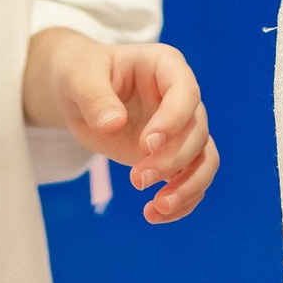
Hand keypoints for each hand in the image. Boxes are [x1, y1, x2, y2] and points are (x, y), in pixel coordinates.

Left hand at [23, 28, 217, 224]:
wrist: (78, 92)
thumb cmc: (80, 73)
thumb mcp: (78, 77)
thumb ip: (95, 97)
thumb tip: (112, 125)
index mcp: (165, 66)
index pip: (185, 92)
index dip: (173, 121)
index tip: (147, 146)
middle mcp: (181, 97)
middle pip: (197, 132)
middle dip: (172, 161)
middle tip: (137, 180)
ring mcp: (180, 128)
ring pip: (204, 159)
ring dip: (187, 187)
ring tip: (156, 208)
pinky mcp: (173, 155)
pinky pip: (192, 179)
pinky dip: (182, 201)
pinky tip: (156, 215)